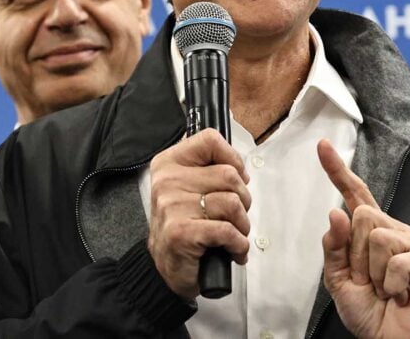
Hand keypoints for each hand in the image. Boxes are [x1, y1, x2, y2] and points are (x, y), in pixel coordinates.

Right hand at [148, 128, 250, 298]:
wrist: (166, 269)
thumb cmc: (183, 227)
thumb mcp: (189, 188)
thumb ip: (210, 170)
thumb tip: (240, 170)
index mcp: (169, 163)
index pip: (210, 140)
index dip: (232, 159)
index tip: (236, 178)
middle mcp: (167, 181)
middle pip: (229, 175)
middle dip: (243, 199)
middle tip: (234, 216)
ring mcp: (172, 206)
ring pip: (232, 203)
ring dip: (242, 225)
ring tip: (233, 235)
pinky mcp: (182, 232)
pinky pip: (227, 230)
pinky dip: (238, 244)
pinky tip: (232, 250)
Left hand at [318, 139, 409, 338]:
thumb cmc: (369, 311)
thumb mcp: (338, 280)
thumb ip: (333, 248)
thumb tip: (336, 213)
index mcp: (371, 232)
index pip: (354, 196)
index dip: (338, 171)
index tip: (322, 146)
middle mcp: (393, 229)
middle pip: (361, 216)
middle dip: (356, 255)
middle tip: (369, 281)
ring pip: (376, 236)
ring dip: (373, 272)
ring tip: (386, 288)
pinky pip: (396, 260)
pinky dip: (391, 284)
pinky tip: (400, 293)